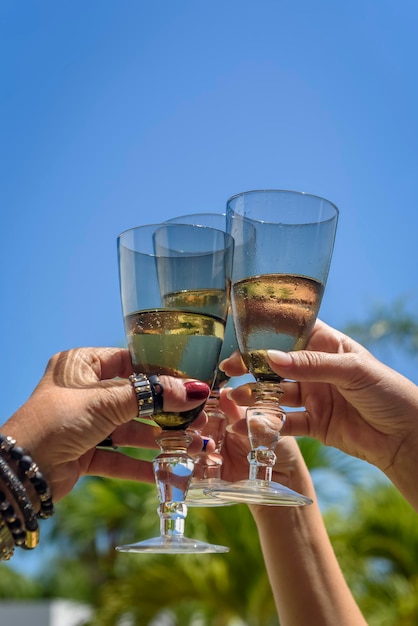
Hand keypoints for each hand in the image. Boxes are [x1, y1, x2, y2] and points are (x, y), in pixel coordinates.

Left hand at [2, 347, 209, 501]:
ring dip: (158, 439)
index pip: (130, 362)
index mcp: (82, 365)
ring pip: (130, 428)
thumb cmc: (59, 420)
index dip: (161, 373)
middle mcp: (84, 392)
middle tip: (198, 416)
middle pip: (135, 398)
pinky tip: (166, 470)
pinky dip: (140, 464)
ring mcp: (85, 423)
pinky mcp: (85, 452)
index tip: (191, 382)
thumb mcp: (107, 401)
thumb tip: (194, 390)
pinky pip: (119, 456)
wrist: (20, 470)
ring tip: (192, 443)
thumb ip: (152, 396)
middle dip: (166, 410)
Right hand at [222, 320, 417, 497]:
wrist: (406, 437)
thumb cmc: (388, 391)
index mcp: (327, 345)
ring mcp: (313, 396)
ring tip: (234, 399)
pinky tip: (249, 425)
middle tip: (228, 370)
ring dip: (254, 395)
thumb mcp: (352, 370)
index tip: (240, 336)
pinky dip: (267, 425)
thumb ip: (310, 364)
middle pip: (276, 363)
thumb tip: (270, 358)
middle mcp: (316, 368)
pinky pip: (285, 423)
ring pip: (276, 393)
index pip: (291, 330)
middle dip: (251, 366)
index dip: (265, 332)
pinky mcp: (314, 424)